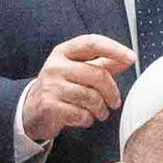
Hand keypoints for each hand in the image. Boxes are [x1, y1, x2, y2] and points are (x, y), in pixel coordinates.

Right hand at [19, 33, 137, 153]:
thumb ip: (103, 64)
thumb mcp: (78, 70)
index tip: (131, 57)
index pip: (92, 43)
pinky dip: (88, 119)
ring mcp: (51, 85)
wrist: (31, 109)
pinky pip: (80, 114)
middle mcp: (55, 65)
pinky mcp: (49, 105)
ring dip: (101, 109)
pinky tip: (84, 118)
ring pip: (91, 97)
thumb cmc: (61, 87)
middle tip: (114, 102)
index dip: (114, 49)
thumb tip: (128, 59)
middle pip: (97, 75)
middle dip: (112, 92)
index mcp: (64, 52)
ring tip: (100, 113)